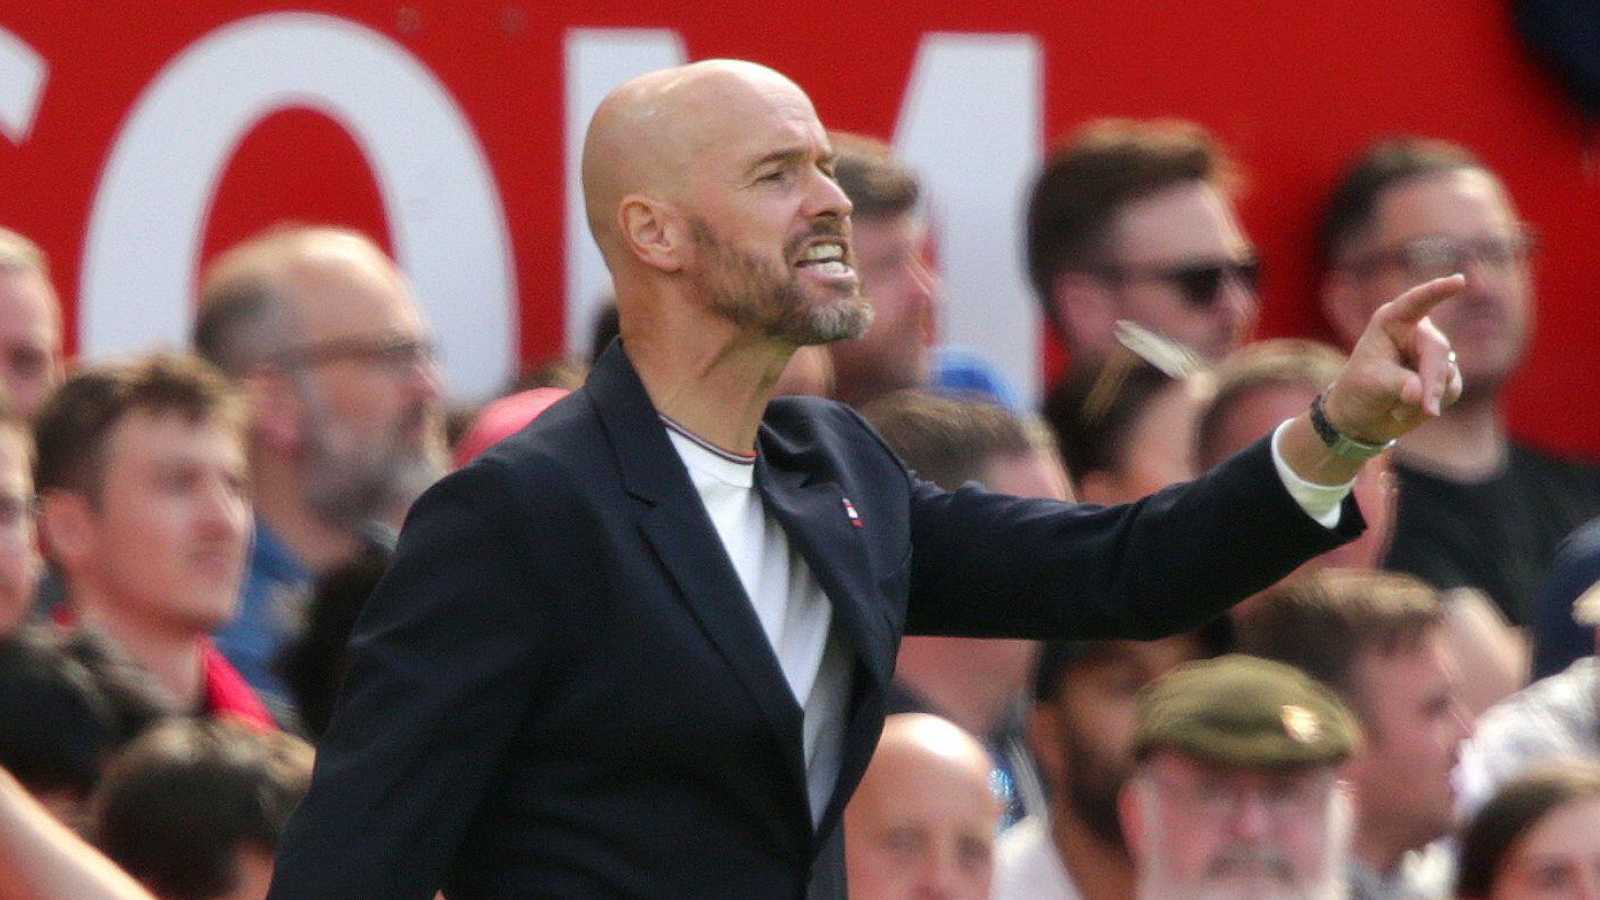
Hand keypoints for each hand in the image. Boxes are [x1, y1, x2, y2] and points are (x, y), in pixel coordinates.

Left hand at [1322, 274, 1464, 442]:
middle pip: (1436, 351)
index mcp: (1392, 321)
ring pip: (1446, 374)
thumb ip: (1400, 385)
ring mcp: (1435, 354)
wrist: (1363, 416)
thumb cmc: (1360, 390)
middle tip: (1428, 409)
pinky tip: (1407, 409)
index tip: (1459, 281)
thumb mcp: (1372, 384)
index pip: (1416, 302)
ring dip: (1426, 398)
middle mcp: (1418, 333)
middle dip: (1432, 382)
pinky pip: (1450, 390)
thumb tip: (1423, 393)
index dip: (1437, 291)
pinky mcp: (1446, 375)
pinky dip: (1430, 405)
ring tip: (1396, 408)